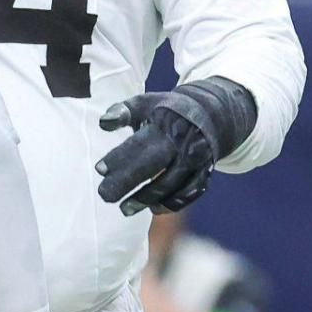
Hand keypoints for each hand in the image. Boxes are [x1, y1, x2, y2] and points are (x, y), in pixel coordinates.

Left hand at [95, 81, 244, 214]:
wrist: (211, 114)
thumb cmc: (167, 111)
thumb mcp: (145, 103)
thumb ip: (122, 111)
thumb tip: (103, 123)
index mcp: (164, 123)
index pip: (139, 144)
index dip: (119, 158)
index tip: (99, 170)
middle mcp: (182, 142)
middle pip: (154, 165)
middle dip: (128, 182)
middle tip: (105, 196)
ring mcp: (196, 158)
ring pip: (172, 183)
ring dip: (147, 199)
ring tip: (125, 208)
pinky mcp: (206, 171)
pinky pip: (190, 192)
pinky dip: (172, 203)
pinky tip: (153, 209)